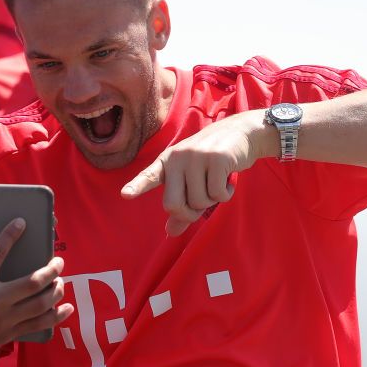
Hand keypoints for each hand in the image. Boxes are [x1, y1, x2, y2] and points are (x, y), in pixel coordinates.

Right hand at [0, 219, 73, 366]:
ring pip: (41, 303)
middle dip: (51, 268)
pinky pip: (39, 325)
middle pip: (33, 281)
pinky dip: (57, 316)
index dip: (11, 234)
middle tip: (58, 261)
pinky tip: (66, 308)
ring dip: (56, 289)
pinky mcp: (6, 336)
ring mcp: (3, 321)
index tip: (22, 222)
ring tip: (60, 280)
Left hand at [121, 109, 267, 235]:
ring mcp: (197, 156)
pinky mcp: (217, 158)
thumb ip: (181, 206)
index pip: (149, 176)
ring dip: (212, 201)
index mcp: (167, 162)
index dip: (137, 186)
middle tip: (202, 205)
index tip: (125, 194)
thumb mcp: (192, 181)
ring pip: (199, 202)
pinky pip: (218, 195)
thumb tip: (170, 233)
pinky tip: (229, 178)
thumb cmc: (211, 162)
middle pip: (174, 204)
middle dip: (189, 213)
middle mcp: (178, 157)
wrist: (241, 133)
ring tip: (217, 181)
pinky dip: (226, 194)